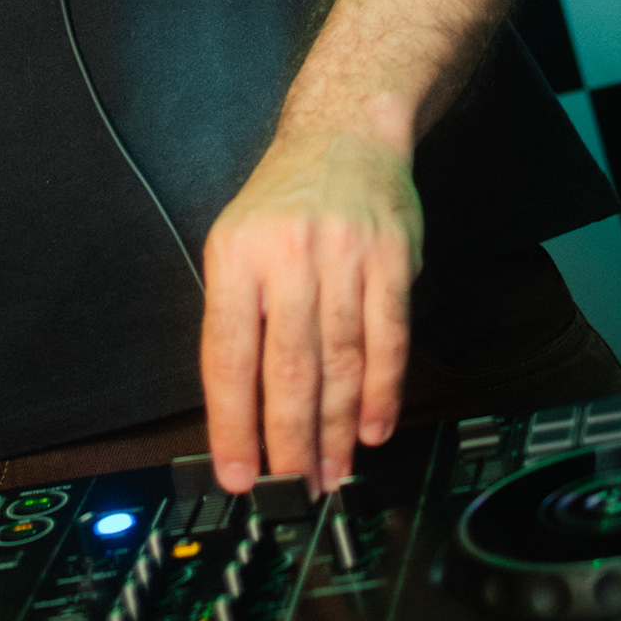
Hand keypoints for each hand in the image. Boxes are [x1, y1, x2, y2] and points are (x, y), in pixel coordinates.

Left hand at [200, 130, 423, 493]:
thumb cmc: (284, 199)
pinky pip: (388, 338)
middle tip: (291, 488)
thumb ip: (237, 317)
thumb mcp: (235, 241)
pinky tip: (373, 428)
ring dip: (336, 428)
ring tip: (331, 472)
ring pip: (340, 361)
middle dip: (290, 440)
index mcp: (235, 255)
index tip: (236, 473)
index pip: (227, 354)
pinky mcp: (392, 258)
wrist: (344, 132)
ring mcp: (343, 256)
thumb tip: (237, 411)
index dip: (232, 422)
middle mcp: (287, 255)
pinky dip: (382, 391)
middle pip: (288, 367)